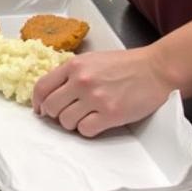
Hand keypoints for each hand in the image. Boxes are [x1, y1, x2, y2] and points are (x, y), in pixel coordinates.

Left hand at [33, 47, 173, 136]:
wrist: (154, 70)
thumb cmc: (124, 64)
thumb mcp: (92, 60)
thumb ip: (72, 72)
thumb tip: (54, 91)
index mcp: (73, 65)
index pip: (42, 86)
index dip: (38, 101)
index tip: (40, 109)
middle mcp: (81, 81)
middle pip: (51, 106)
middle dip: (54, 115)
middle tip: (64, 115)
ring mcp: (95, 98)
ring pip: (66, 121)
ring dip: (72, 123)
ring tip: (84, 118)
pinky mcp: (111, 114)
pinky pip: (86, 130)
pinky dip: (87, 130)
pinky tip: (95, 123)